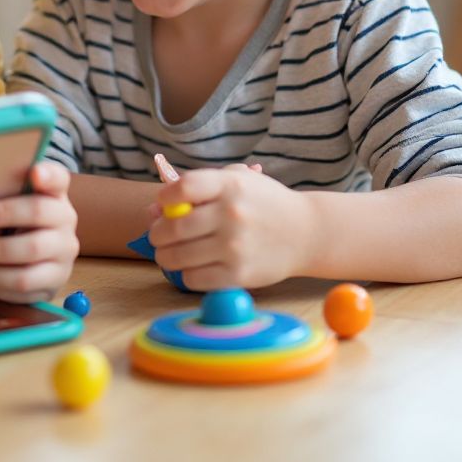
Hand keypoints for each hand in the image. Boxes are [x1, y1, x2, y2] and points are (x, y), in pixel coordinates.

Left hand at [0, 162, 79, 304]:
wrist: (42, 259)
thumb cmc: (18, 222)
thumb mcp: (16, 203)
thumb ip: (3, 191)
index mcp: (55, 195)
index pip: (58, 179)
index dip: (48, 175)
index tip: (34, 172)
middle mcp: (66, 222)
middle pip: (39, 213)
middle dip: (6, 215)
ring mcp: (63, 255)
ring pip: (29, 257)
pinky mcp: (54, 283)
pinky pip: (24, 289)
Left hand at [146, 165, 313, 289]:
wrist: (307, 232)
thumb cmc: (263, 204)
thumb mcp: (236, 182)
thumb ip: (198, 189)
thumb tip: (153, 209)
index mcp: (230, 184)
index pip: (182, 188)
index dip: (164, 198)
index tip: (163, 204)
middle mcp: (231, 214)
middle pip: (173, 226)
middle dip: (157, 232)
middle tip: (159, 235)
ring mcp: (235, 246)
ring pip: (177, 255)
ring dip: (165, 255)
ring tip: (170, 252)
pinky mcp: (239, 275)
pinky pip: (193, 278)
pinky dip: (186, 274)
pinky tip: (193, 266)